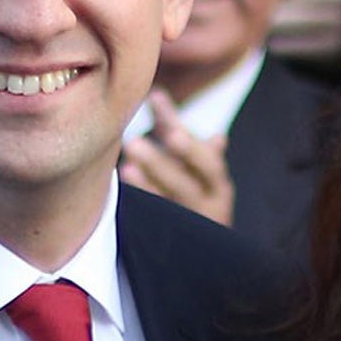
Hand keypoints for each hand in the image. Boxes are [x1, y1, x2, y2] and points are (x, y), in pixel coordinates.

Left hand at [120, 91, 235, 226]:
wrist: (205, 248)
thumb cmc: (192, 187)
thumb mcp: (189, 160)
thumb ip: (174, 129)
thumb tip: (155, 93)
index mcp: (217, 184)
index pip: (208, 163)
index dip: (190, 148)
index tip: (171, 131)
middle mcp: (207, 204)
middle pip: (185, 185)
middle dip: (161, 165)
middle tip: (134, 144)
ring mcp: (188, 223)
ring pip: (168, 203)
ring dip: (146, 183)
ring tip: (126, 164)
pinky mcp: (170, 237)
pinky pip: (155, 219)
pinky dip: (141, 200)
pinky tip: (123, 182)